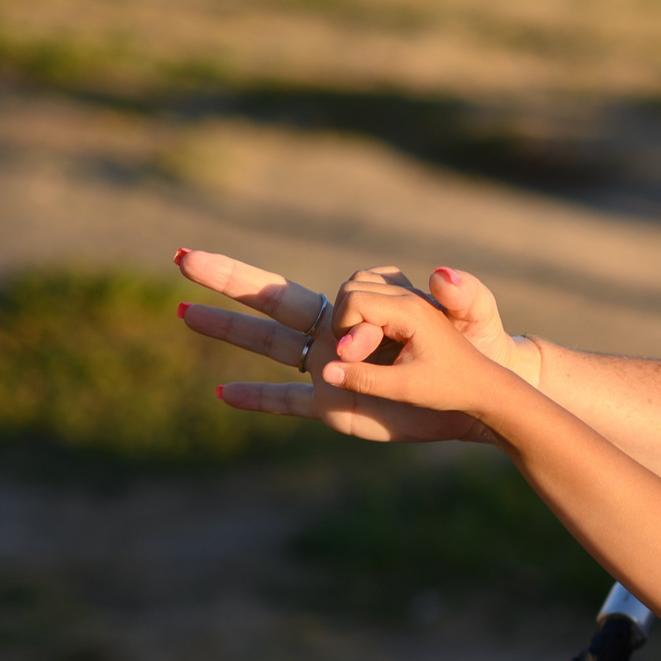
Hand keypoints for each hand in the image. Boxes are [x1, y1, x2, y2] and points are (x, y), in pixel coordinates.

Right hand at [174, 251, 532, 442]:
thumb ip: (463, 295)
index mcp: (366, 304)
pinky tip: (221, 396)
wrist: (478, 395)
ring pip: (270, 345)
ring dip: (226, 328)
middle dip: (231, 277)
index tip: (369, 349)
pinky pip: (288, 401)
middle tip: (182, 257)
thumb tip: (441, 272)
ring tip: (182, 311)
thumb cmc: (477, 349)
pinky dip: (258, 399)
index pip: (343, 302)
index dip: (355, 327)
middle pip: (276, 298)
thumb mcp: (477, 319)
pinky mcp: (334, 403)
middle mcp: (338, 331)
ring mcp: (330, 366)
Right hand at [310, 281, 527, 426]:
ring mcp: (412, 300)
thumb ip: (365, 380)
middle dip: (344, 318)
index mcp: (411, 311)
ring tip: (363, 344)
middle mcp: (411, 298)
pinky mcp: (412, 308)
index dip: (344, 330)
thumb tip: (325, 372)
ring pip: (363, 283)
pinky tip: (374, 334)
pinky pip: (378, 291)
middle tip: (356, 352)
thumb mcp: (407, 390)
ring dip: (353, 310)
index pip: (354, 300)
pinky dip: (367, 306)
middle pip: (354, 285)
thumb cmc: (451, 389)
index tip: (354, 357)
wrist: (486, 386)